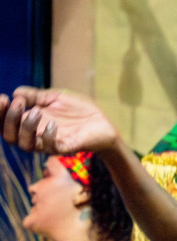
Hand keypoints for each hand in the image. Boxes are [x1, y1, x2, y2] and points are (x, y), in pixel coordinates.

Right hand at [0, 87, 119, 154]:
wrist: (103, 121)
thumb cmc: (78, 109)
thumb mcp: (55, 97)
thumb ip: (35, 96)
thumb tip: (15, 93)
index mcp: (30, 120)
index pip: (5, 122)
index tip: (2, 98)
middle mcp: (35, 133)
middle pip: (9, 135)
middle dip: (8, 119)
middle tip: (18, 103)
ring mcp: (49, 142)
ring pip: (24, 144)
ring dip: (26, 127)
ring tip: (38, 112)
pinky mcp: (64, 147)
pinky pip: (48, 148)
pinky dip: (47, 136)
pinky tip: (53, 124)